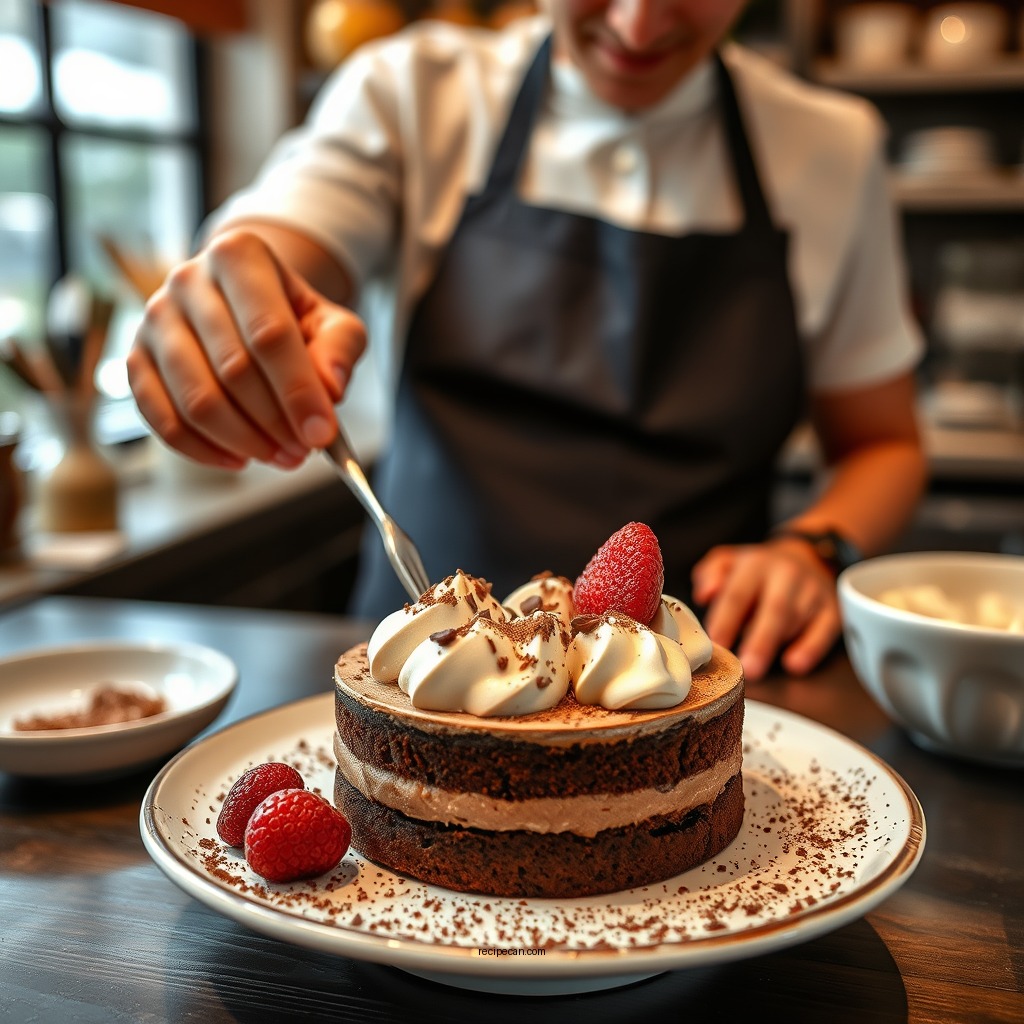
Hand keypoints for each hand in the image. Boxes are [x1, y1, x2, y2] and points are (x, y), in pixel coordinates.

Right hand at [128, 229, 366, 469]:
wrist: (245, 305)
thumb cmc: (292, 317)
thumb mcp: (332, 323)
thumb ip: (339, 351)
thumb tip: (329, 391)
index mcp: (239, 257)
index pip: (269, 333)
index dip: (298, 391)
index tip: (323, 433)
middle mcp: (187, 280)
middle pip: (233, 370)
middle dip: (275, 422)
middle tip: (304, 450)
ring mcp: (154, 320)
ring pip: (196, 400)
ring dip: (244, 441)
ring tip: (280, 455)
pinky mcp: (136, 360)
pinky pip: (162, 420)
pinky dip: (203, 450)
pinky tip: (238, 459)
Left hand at [691, 538, 841, 681]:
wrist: (807, 556)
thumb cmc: (757, 570)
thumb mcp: (727, 561)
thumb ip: (710, 574)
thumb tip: (704, 595)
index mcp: (755, 565)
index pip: (739, 594)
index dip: (727, 620)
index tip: (716, 643)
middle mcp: (787, 575)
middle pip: (775, 609)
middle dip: (760, 640)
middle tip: (746, 667)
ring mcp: (813, 591)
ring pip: (796, 620)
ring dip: (777, 644)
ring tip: (755, 668)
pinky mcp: (833, 609)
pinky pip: (825, 630)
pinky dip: (811, 648)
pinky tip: (794, 665)